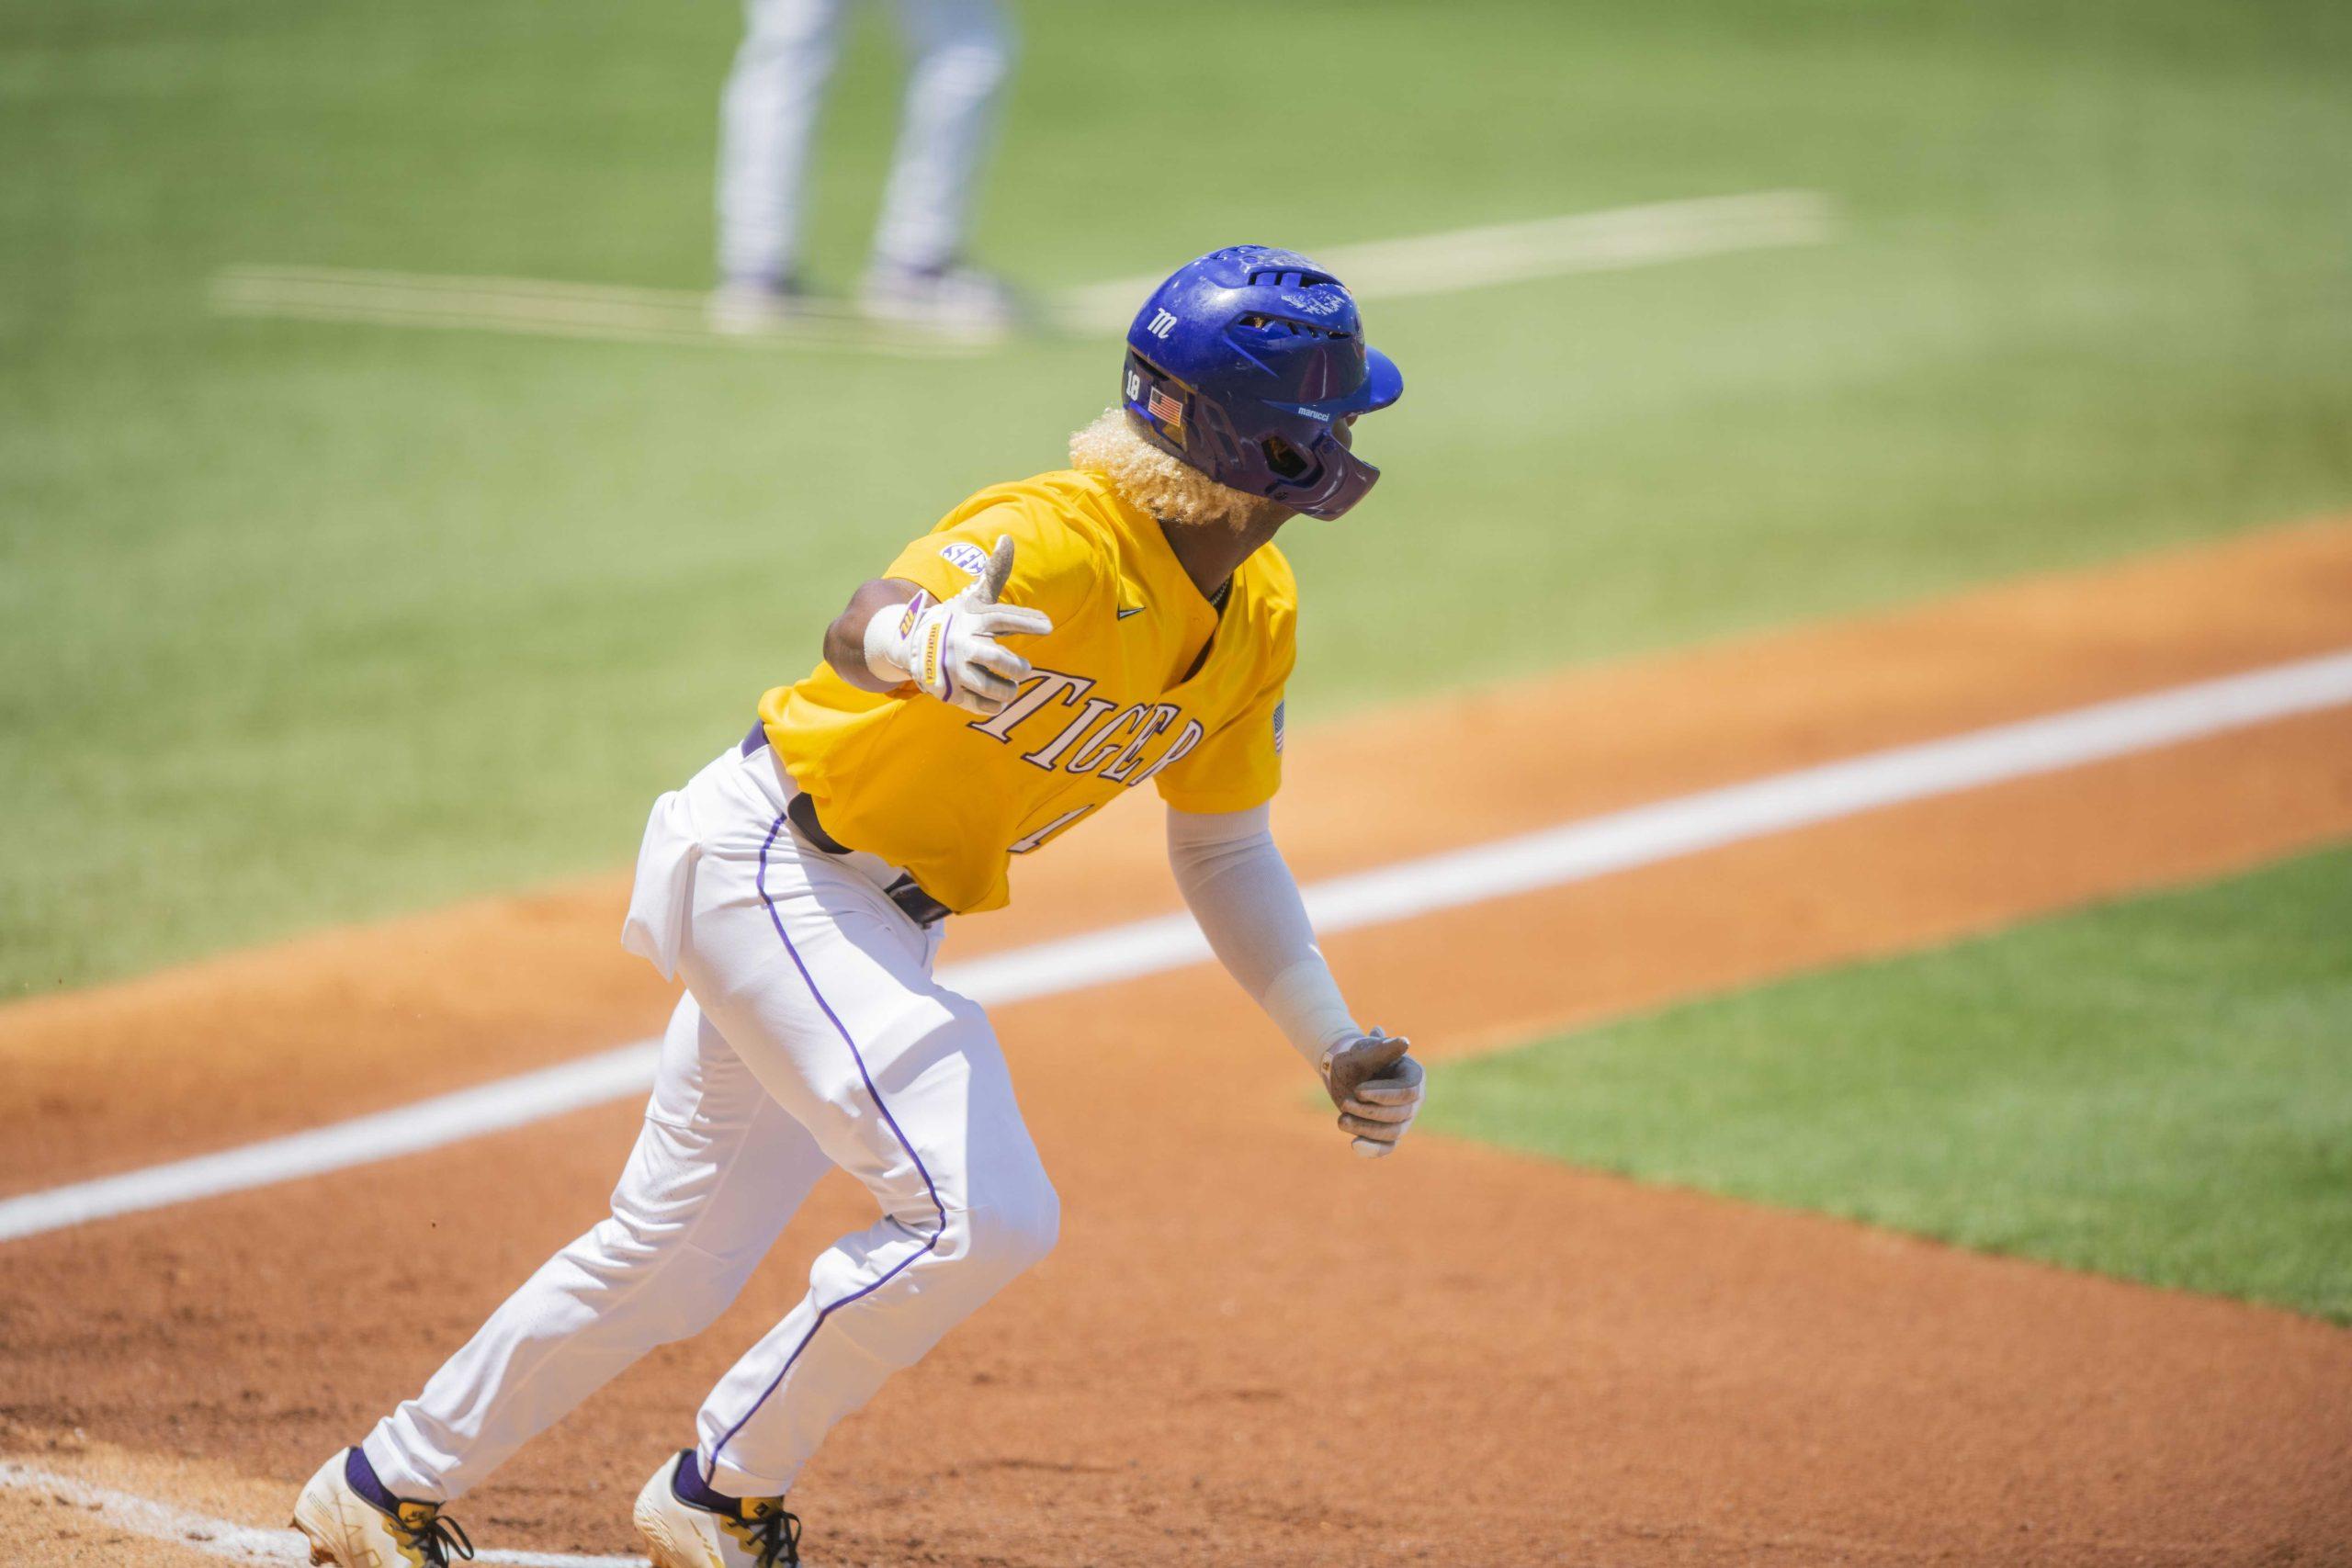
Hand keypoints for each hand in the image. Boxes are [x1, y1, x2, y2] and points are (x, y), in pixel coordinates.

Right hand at [867, 535, 1051, 716]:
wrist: (911, 645)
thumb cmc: (956, 620)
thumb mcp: (974, 597)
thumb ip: (994, 573)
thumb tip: (1007, 538)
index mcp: (972, 619)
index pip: (1002, 617)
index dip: (1027, 621)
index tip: (1048, 626)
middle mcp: (962, 644)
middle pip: (997, 658)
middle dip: (1016, 667)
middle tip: (1024, 668)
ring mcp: (954, 670)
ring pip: (991, 687)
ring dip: (1008, 689)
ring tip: (1011, 685)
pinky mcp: (950, 693)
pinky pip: (981, 706)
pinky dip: (993, 705)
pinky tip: (997, 698)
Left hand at [1320, 1030, 1423, 1158]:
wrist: (1343, 1069)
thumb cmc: (1357, 1055)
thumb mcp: (1367, 1050)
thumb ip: (1383, 1049)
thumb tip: (1404, 1042)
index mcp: (1414, 1075)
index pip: (1408, 1091)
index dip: (1384, 1094)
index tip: (1358, 1091)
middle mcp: (1414, 1099)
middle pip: (1401, 1114)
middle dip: (1370, 1111)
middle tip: (1344, 1103)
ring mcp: (1404, 1118)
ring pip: (1393, 1132)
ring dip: (1366, 1128)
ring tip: (1341, 1120)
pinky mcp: (1390, 1133)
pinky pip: (1387, 1147)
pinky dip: (1373, 1149)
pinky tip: (1355, 1146)